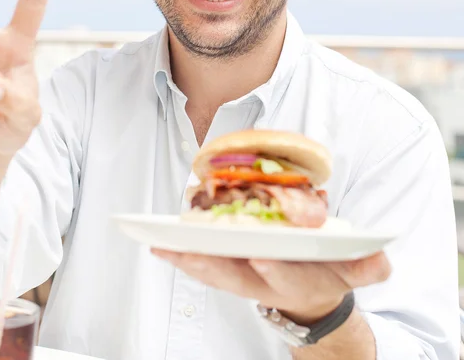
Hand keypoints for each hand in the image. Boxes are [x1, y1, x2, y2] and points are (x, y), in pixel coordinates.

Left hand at [151, 249, 390, 323]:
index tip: (263, 258)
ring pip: (212, 273)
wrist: (310, 294)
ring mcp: (242, 280)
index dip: (278, 271)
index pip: (288, 278)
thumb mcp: (354, 270)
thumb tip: (382, 259)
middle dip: (215, 266)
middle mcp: (265, 283)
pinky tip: (157, 244)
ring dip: (188, 261)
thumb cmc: (327, 270)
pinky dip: (180, 257)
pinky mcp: (225, 272)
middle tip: (190, 251)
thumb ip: (368, 264)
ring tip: (161, 245)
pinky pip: (200, 266)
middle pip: (237, 278)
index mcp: (298, 279)